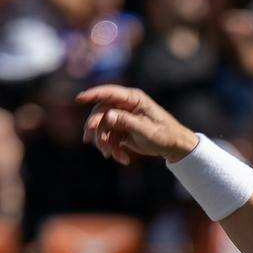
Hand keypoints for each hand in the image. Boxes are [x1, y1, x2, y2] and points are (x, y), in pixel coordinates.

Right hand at [78, 84, 197, 165]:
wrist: (173, 146)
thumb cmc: (164, 134)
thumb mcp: (145, 130)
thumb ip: (126, 122)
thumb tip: (107, 116)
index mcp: (133, 99)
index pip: (109, 93)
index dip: (93, 94)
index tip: (78, 99)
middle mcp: (125, 105)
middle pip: (101, 112)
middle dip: (95, 127)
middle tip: (88, 139)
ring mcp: (122, 117)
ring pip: (103, 127)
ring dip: (104, 142)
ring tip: (110, 155)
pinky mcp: (121, 130)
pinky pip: (110, 138)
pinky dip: (113, 149)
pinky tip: (122, 159)